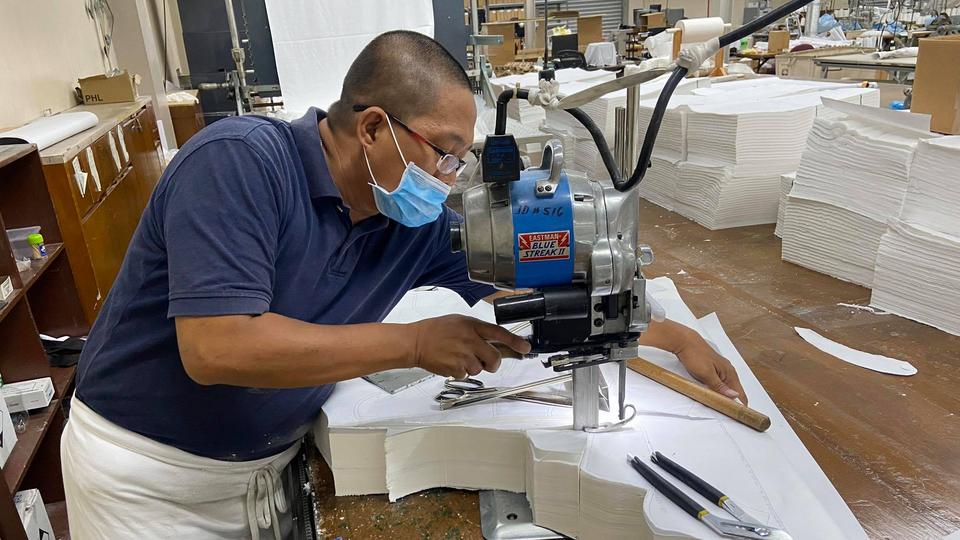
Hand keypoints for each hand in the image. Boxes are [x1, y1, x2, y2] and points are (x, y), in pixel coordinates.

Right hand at [411, 315, 531, 378]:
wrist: (415, 342)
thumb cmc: (437, 330)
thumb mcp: (460, 322)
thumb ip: (478, 330)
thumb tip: (497, 342)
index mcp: (472, 326)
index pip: (499, 333)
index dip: (515, 341)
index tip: (525, 348)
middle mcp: (469, 340)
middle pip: (494, 359)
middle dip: (493, 363)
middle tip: (486, 361)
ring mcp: (462, 356)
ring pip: (480, 369)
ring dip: (474, 366)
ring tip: (459, 356)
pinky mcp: (455, 369)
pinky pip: (467, 375)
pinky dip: (461, 371)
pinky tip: (452, 361)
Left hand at [639, 319, 747, 404]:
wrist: (683, 341)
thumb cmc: (695, 354)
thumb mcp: (707, 374)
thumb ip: (720, 386)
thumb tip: (734, 396)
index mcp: (729, 372)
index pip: (740, 393)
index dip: (741, 405)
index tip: (740, 415)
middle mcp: (727, 371)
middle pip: (733, 391)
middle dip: (731, 402)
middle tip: (728, 413)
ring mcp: (719, 369)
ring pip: (725, 387)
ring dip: (723, 396)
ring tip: (721, 407)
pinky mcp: (711, 369)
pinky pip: (717, 383)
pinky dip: (716, 390)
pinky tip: (712, 394)